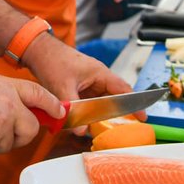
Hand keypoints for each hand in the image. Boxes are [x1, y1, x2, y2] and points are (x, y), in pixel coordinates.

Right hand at [0, 69, 62, 158]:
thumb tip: (23, 108)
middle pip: (31, 129)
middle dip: (23, 132)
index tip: (59, 112)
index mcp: (10, 90)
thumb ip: (10, 94)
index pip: (39, 96)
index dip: (52, 105)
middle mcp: (10, 110)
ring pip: (9, 144)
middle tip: (7, 127)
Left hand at [22, 36, 139, 132]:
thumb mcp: (63, 87)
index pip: (124, 90)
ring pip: (101, 102)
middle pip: (114, 98)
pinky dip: (90, 112)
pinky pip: (90, 102)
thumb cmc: (54, 61)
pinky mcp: (81, 87)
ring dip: (101, 114)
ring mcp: (90, 83)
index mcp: (101, 73)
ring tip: (103, 129)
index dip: (134, 104)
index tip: (143, 117)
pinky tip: (86, 122)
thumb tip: (80, 131)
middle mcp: (98, 78)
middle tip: (123, 129)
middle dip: (118, 113)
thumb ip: (73, 109)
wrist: (40, 52)